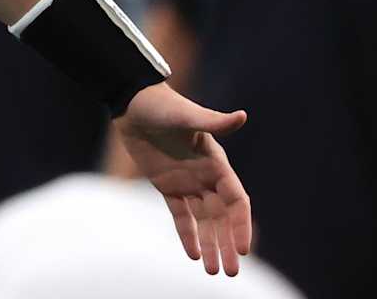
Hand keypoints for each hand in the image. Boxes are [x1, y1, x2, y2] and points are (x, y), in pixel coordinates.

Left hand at [115, 83, 252, 276]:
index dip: (241, 225)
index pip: (236, 201)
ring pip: (204, 221)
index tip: (244, 249)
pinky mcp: (167, 186)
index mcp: (217, 163)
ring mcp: (187, 183)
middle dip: (228, 244)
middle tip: (231, 272)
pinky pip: (181, 216)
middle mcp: (206, 177)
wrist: (132, 104)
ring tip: (215, 272)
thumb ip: (214, 122)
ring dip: (211, 245)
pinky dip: (188, 235)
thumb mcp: (187, 116)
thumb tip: (242, 116)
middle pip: (222, 218)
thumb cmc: (162, 105)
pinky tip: (195, 255)